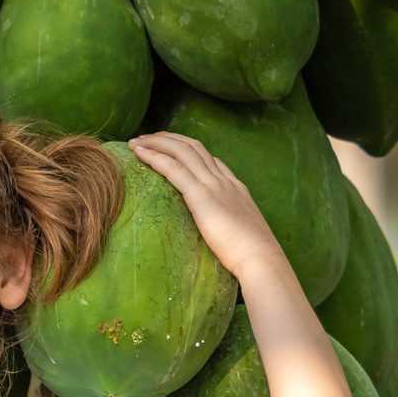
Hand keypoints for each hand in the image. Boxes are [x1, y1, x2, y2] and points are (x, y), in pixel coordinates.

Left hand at [129, 131, 292, 287]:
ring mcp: (214, 185)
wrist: (260, 258)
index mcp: (235, 187)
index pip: (209, 159)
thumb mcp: (241, 232)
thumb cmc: (252, 256)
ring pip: (182, 151)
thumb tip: (217, 234)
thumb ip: (227, 224)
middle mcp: (224, 180)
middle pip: (194, 147)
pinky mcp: (202, 196)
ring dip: (157, 142)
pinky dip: (155, 157)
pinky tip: (140, 153)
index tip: (168, 147)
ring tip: (137, 141)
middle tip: (146, 138)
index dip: (186, 149)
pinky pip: (174, 169)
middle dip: (168, 139)